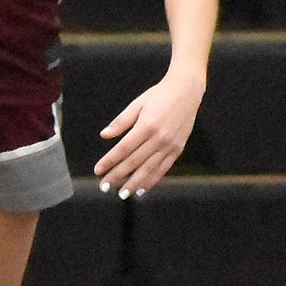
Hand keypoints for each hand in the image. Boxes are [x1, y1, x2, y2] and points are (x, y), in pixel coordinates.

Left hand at [94, 69, 204, 197]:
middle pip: (134, 162)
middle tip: (104, 187)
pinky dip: (152, 180)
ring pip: (149, 169)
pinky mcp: (178, 149)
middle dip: (117, 176)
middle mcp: (158, 138)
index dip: (109, 161)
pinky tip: (142, 189)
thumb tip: (104, 135)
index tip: (98, 170)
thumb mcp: (138, 103)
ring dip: (134, 183)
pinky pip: (163, 168)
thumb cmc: (159, 95)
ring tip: (122, 194)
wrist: (186, 91)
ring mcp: (169, 145)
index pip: (123, 149)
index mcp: (146, 125)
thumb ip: (121, 121)